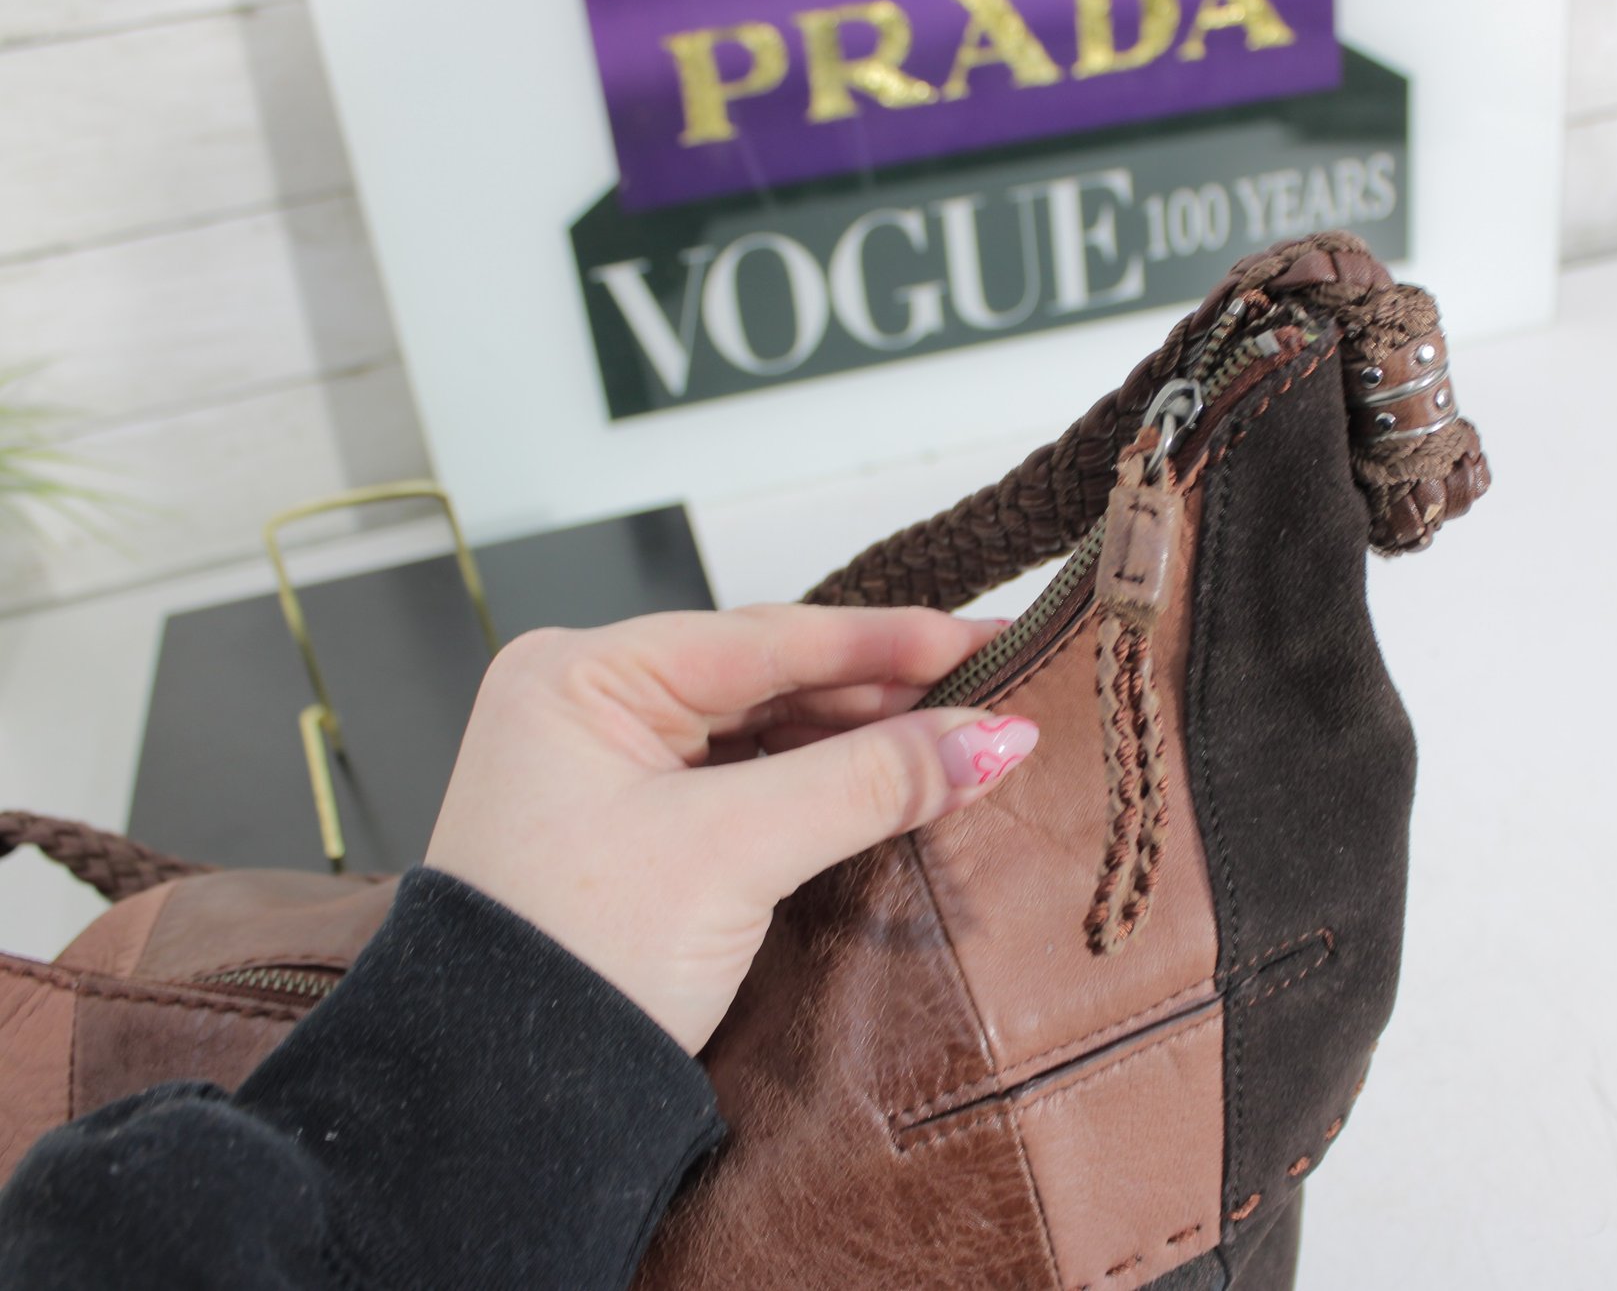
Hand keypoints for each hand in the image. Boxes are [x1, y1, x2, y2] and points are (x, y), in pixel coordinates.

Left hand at [424, 605, 1038, 1053]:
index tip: (987, 640)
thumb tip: (991, 738)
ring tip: (959, 744)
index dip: (890, 640)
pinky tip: (887, 784)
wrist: (497, 1108)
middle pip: (769, 677)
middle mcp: (587, 704)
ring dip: (858, 742)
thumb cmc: (573, 965)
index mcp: (580, 675)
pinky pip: (746, 781)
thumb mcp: (734, 853)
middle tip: (992, 699)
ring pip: (764, 731)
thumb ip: (868, 781)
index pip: (766, 635)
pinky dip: (819, 785)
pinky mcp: (632, 829)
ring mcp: (607, 767)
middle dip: (883, 694)